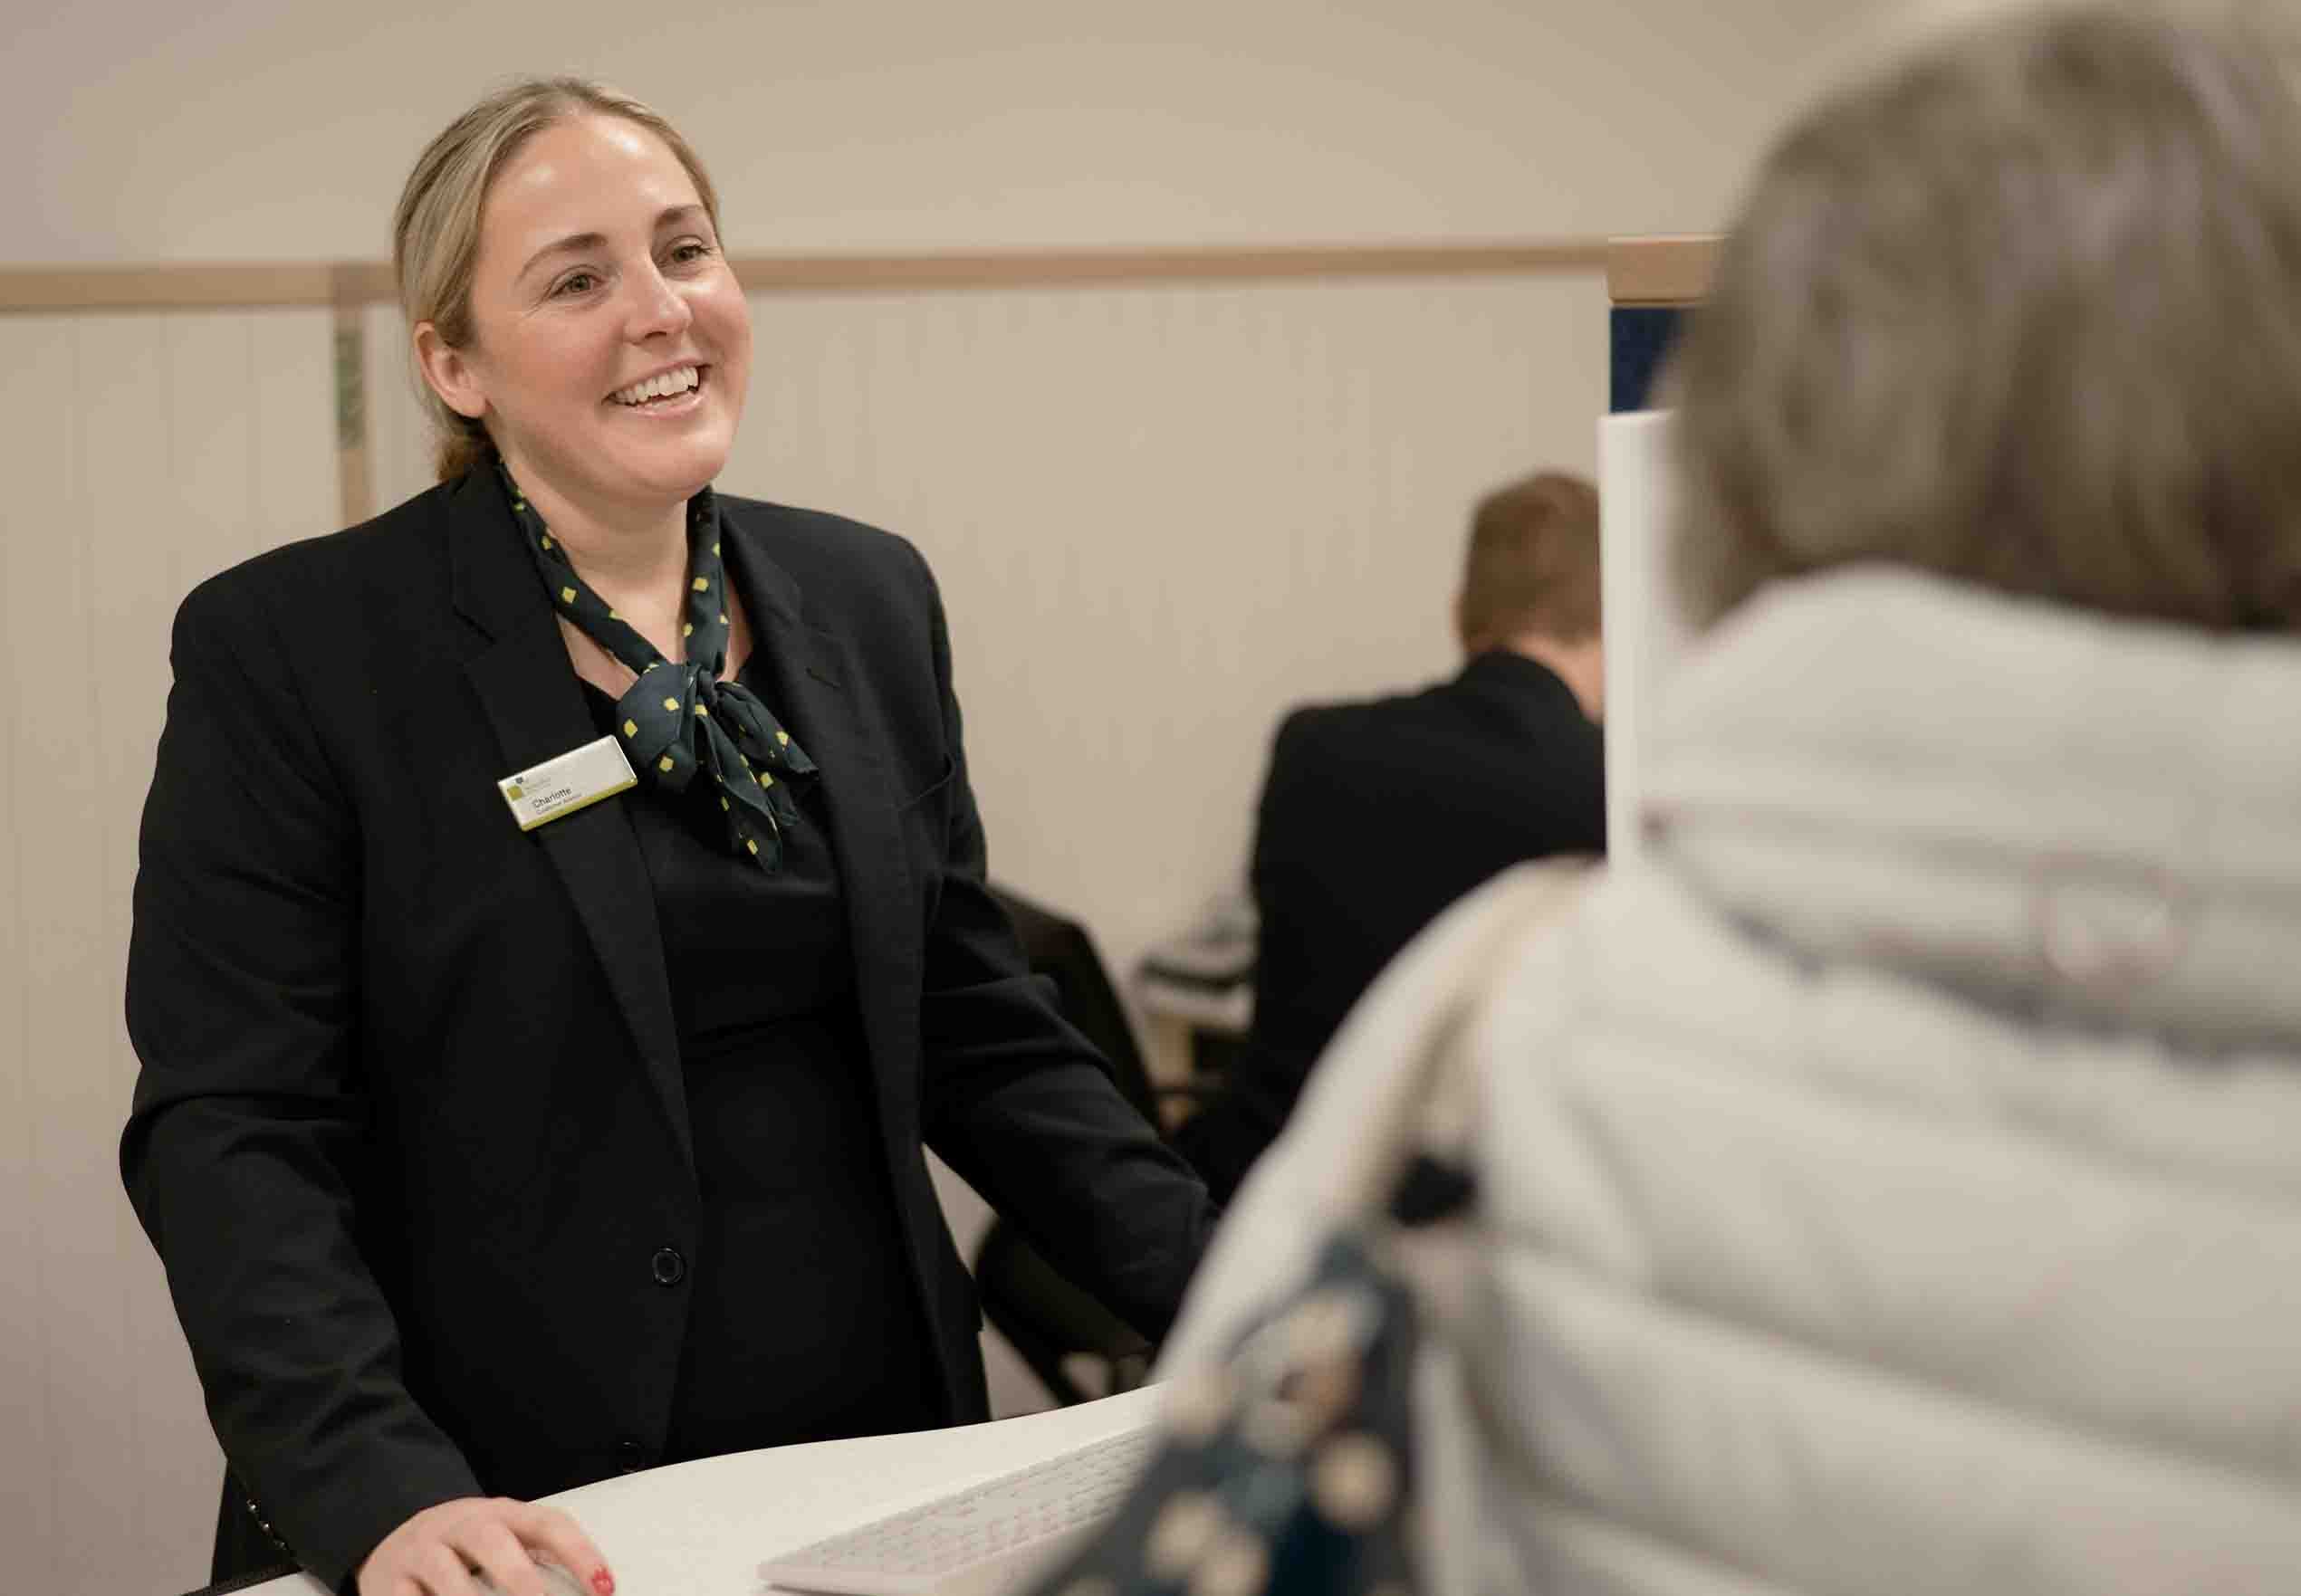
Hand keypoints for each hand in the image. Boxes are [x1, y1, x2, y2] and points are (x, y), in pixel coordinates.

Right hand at [355, 1496, 612, 1595]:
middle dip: (519, 1577)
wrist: (392, 1537)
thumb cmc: (467, 1547)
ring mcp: (420, 1552)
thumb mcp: (504, 1539)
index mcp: (499, 1513)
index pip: (547, 1523)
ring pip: (445, 1575)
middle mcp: (458, 1525)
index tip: (605, 1588)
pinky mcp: (386, 1584)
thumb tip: (596, 1588)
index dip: (579, 1553)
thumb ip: (538, 1557)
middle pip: (491, 1541)